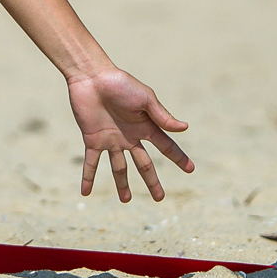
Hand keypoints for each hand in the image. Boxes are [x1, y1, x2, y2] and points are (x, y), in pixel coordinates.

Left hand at [68, 67, 192, 201]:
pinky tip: (86, 192)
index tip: (190, 169)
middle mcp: (130, 136)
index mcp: (145, 126)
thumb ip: (162, 116)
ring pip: (119, 168)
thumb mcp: (145, 98)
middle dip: (152, 181)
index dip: (178, 158)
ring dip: (122, 184)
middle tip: (159, 198)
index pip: (166, 146)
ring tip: (125, 200)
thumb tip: (185, 128)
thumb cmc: (120, 83)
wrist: (92, 77)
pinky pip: (91, 163)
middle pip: (144, 164)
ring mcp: (111, 140)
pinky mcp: (93, 140)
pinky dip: (88, 177)